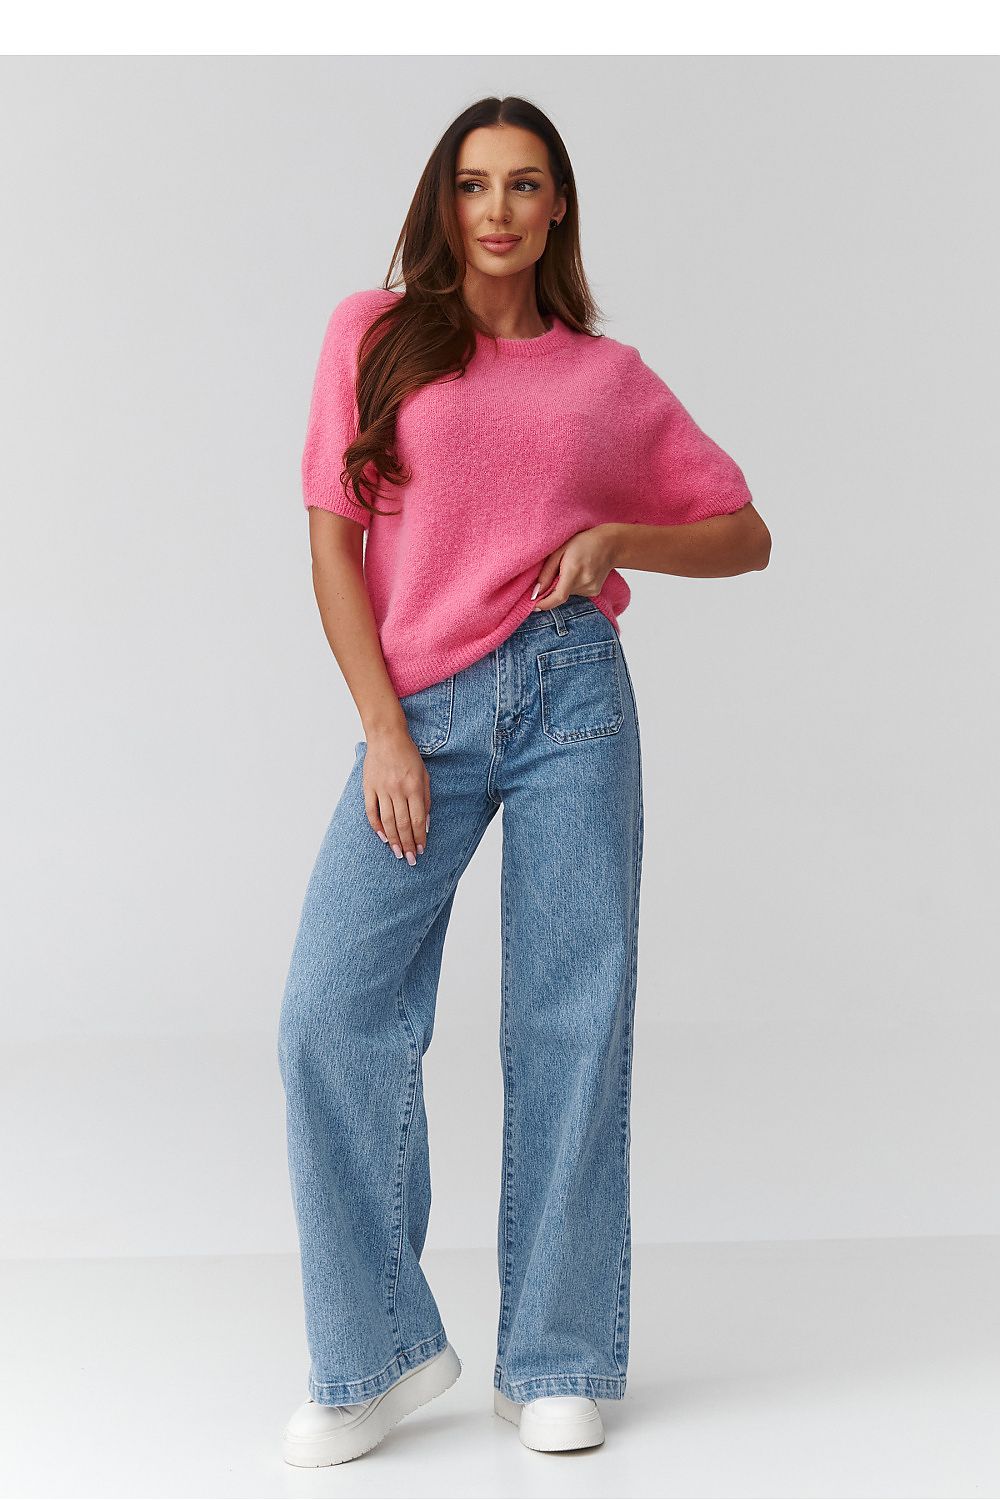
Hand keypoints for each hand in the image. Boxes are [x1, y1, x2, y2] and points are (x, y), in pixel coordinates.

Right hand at [361, 725, 430, 865]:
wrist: (387, 737)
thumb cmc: (408, 755)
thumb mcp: (424, 775)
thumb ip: (426, 799)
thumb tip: (425, 823)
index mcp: (414, 787)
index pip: (418, 819)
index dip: (419, 837)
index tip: (421, 850)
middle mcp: (398, 790)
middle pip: (403, 824)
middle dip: (408, 844)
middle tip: (410, 859)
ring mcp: (382, 789)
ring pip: (388, 821)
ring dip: (394, 840)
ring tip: (398, 853)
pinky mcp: (368, 787)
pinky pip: (372, 812)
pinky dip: (377, 826)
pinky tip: (383, 838)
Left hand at [529, 524, 619, 610]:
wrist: (610, 545)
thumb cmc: (583, 543)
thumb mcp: (559, 551)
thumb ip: (546, 573)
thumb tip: (536, 592)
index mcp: (574, 571)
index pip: (558, 596)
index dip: (545, 604)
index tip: (534, 605)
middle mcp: (584, 583)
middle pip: (561, 595)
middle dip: (552, 589)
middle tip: (556, 572)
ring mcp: (591, 589)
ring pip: (568, 594)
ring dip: (564, 586)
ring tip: (571, 568)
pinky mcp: (595, 592)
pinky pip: (577, 593)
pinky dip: (573, 586)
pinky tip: (579, 573)